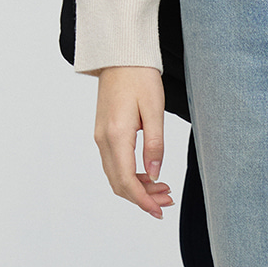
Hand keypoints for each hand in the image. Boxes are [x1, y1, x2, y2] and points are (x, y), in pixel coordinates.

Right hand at [94, 68, 172, 215]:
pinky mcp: (103, 133)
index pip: (127, 181)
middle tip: (167, 201)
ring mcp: (100, 137)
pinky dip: (130, 176)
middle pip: (119, 184)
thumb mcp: (155, 109)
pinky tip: (149, 174)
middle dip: (142, 198)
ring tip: (162, 190)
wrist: (120, 55)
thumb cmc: (140, 76)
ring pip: (115, 176)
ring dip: (137, 188)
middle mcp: (103, 140)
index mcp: (116, 135)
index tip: (159, 211)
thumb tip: (155, 176)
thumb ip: (155, 144)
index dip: (143, 201)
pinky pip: (114, 164)